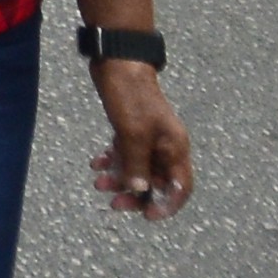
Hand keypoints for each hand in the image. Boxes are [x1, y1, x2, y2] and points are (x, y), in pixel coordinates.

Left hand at [87, 61, 193, 216]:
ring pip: (138, 169)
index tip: (147, 215)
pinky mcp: (132, 129)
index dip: (167, 205)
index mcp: (175, 147)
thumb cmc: (130, 96)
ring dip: (119, 179)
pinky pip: (126, 154)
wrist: (117, 62)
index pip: (181, 187)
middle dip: (136, 194)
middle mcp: (165, 145)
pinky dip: (113, 161)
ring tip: (97, 182)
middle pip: (156, 182)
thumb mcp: (133, 134)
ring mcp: (148, 137)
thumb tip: (139, 192)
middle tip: (114, 203)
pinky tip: (97, 163)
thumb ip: (137, 165)